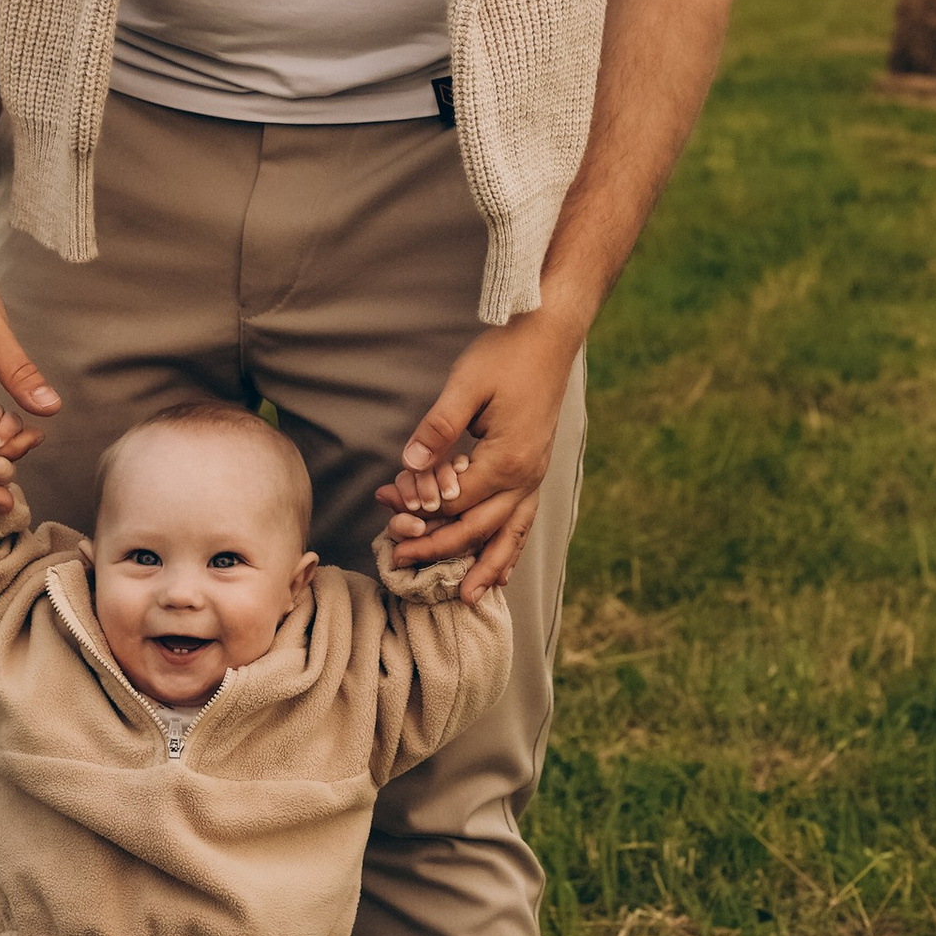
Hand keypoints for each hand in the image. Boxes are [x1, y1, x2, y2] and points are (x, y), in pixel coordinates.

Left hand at [376, 307, 580, 598]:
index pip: (455, 504)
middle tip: (402, 564)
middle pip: (479, 528)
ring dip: (489, 567)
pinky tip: (503, 564)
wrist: (551, 335)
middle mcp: (526, 476)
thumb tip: (409, 467)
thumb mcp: (466, 384)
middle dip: (440, 550)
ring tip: (470, 599)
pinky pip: (525, 519)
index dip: (417, 514)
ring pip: (511, 534)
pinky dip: (512, 545)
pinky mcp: (537, 468)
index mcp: (507, 460)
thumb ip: (438, 428)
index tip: (385, 515)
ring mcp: (536, 475)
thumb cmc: (507, 354)